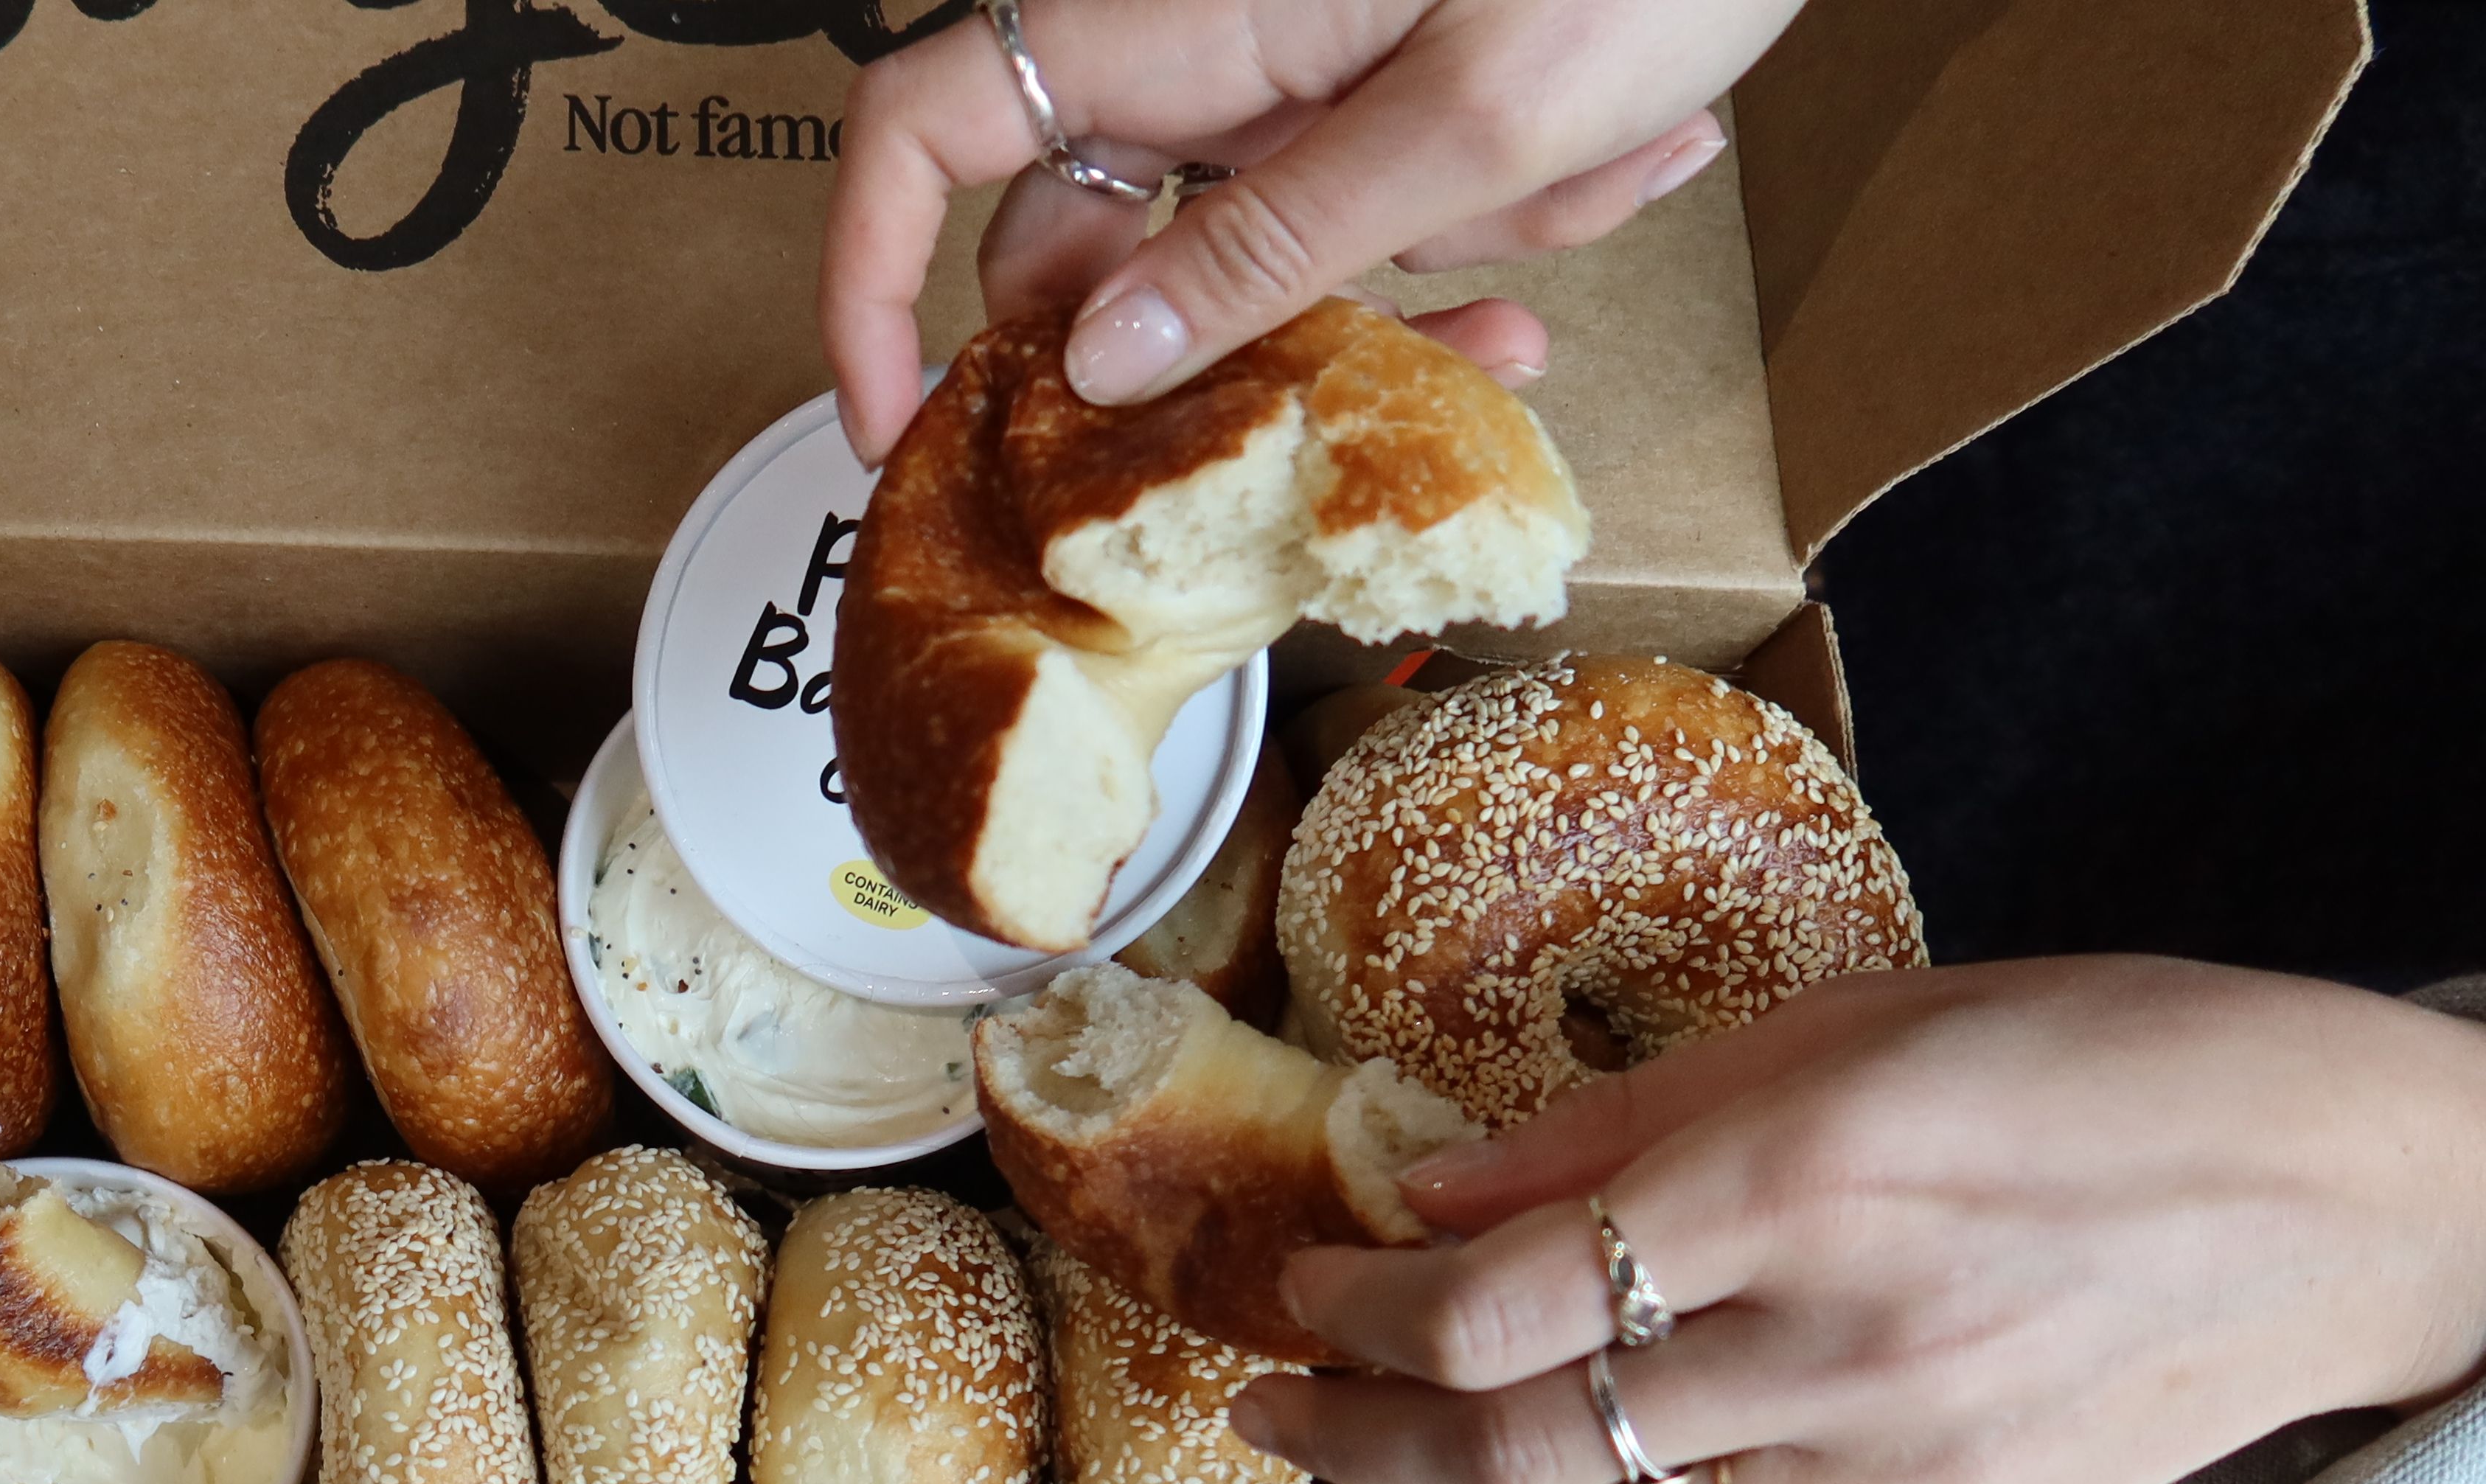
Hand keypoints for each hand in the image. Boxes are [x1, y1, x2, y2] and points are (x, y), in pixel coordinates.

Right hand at [823, 0, 1801, 459]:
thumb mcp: (1476, 115)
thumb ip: (1276, 247)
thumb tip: (1098, 364)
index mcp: (1170, 25)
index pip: (923, 136)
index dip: (867, 282)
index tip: (898, 430)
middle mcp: (1194, 44)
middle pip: (1100, 245)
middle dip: (1257, 335)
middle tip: (1411, 369)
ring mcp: (1279, 60)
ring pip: (1260, 248)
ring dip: (1428, 267)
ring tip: (1599, 183)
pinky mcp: (1363, 72)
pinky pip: (1368, 200)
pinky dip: (1491, 214)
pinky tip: (1630, 160)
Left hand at [1227, 961, 2485, 1483]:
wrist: (2371, 1205)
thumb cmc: (2127, 1059)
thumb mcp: (1871, 1018)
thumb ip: (1635, 1117)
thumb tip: (1439, 1178)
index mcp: (1810, 1176)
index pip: (1496, 1302)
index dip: (1357, 1309)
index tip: (1300, 1280)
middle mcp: (1839, 1339)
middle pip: (1514, 1441)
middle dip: (1352, 1432)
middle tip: (1265, 1407)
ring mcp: (1897, 1462)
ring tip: (1388, 1443)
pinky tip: (1571, 1462)